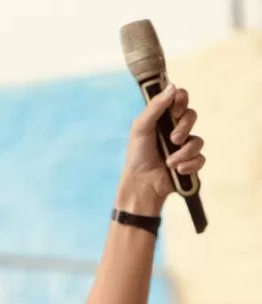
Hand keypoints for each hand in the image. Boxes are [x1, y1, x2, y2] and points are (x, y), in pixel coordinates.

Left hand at [117, 84, 203, 211]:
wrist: (141, 184)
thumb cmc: (137, 155)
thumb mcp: (141, 128)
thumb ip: (155, 107)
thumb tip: (173, 85)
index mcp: (161, 119)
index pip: (179, 98)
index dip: (181, 100)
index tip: (174, 111)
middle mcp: (174, 129)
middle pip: (192, 115)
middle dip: (184, 127)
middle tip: (173, 139)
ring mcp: (184, 146)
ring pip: (198, 140)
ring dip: (184, 152)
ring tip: (169, 162)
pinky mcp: (190, 162)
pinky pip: (200, 158)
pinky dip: (189, 165)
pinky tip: (177, 170)